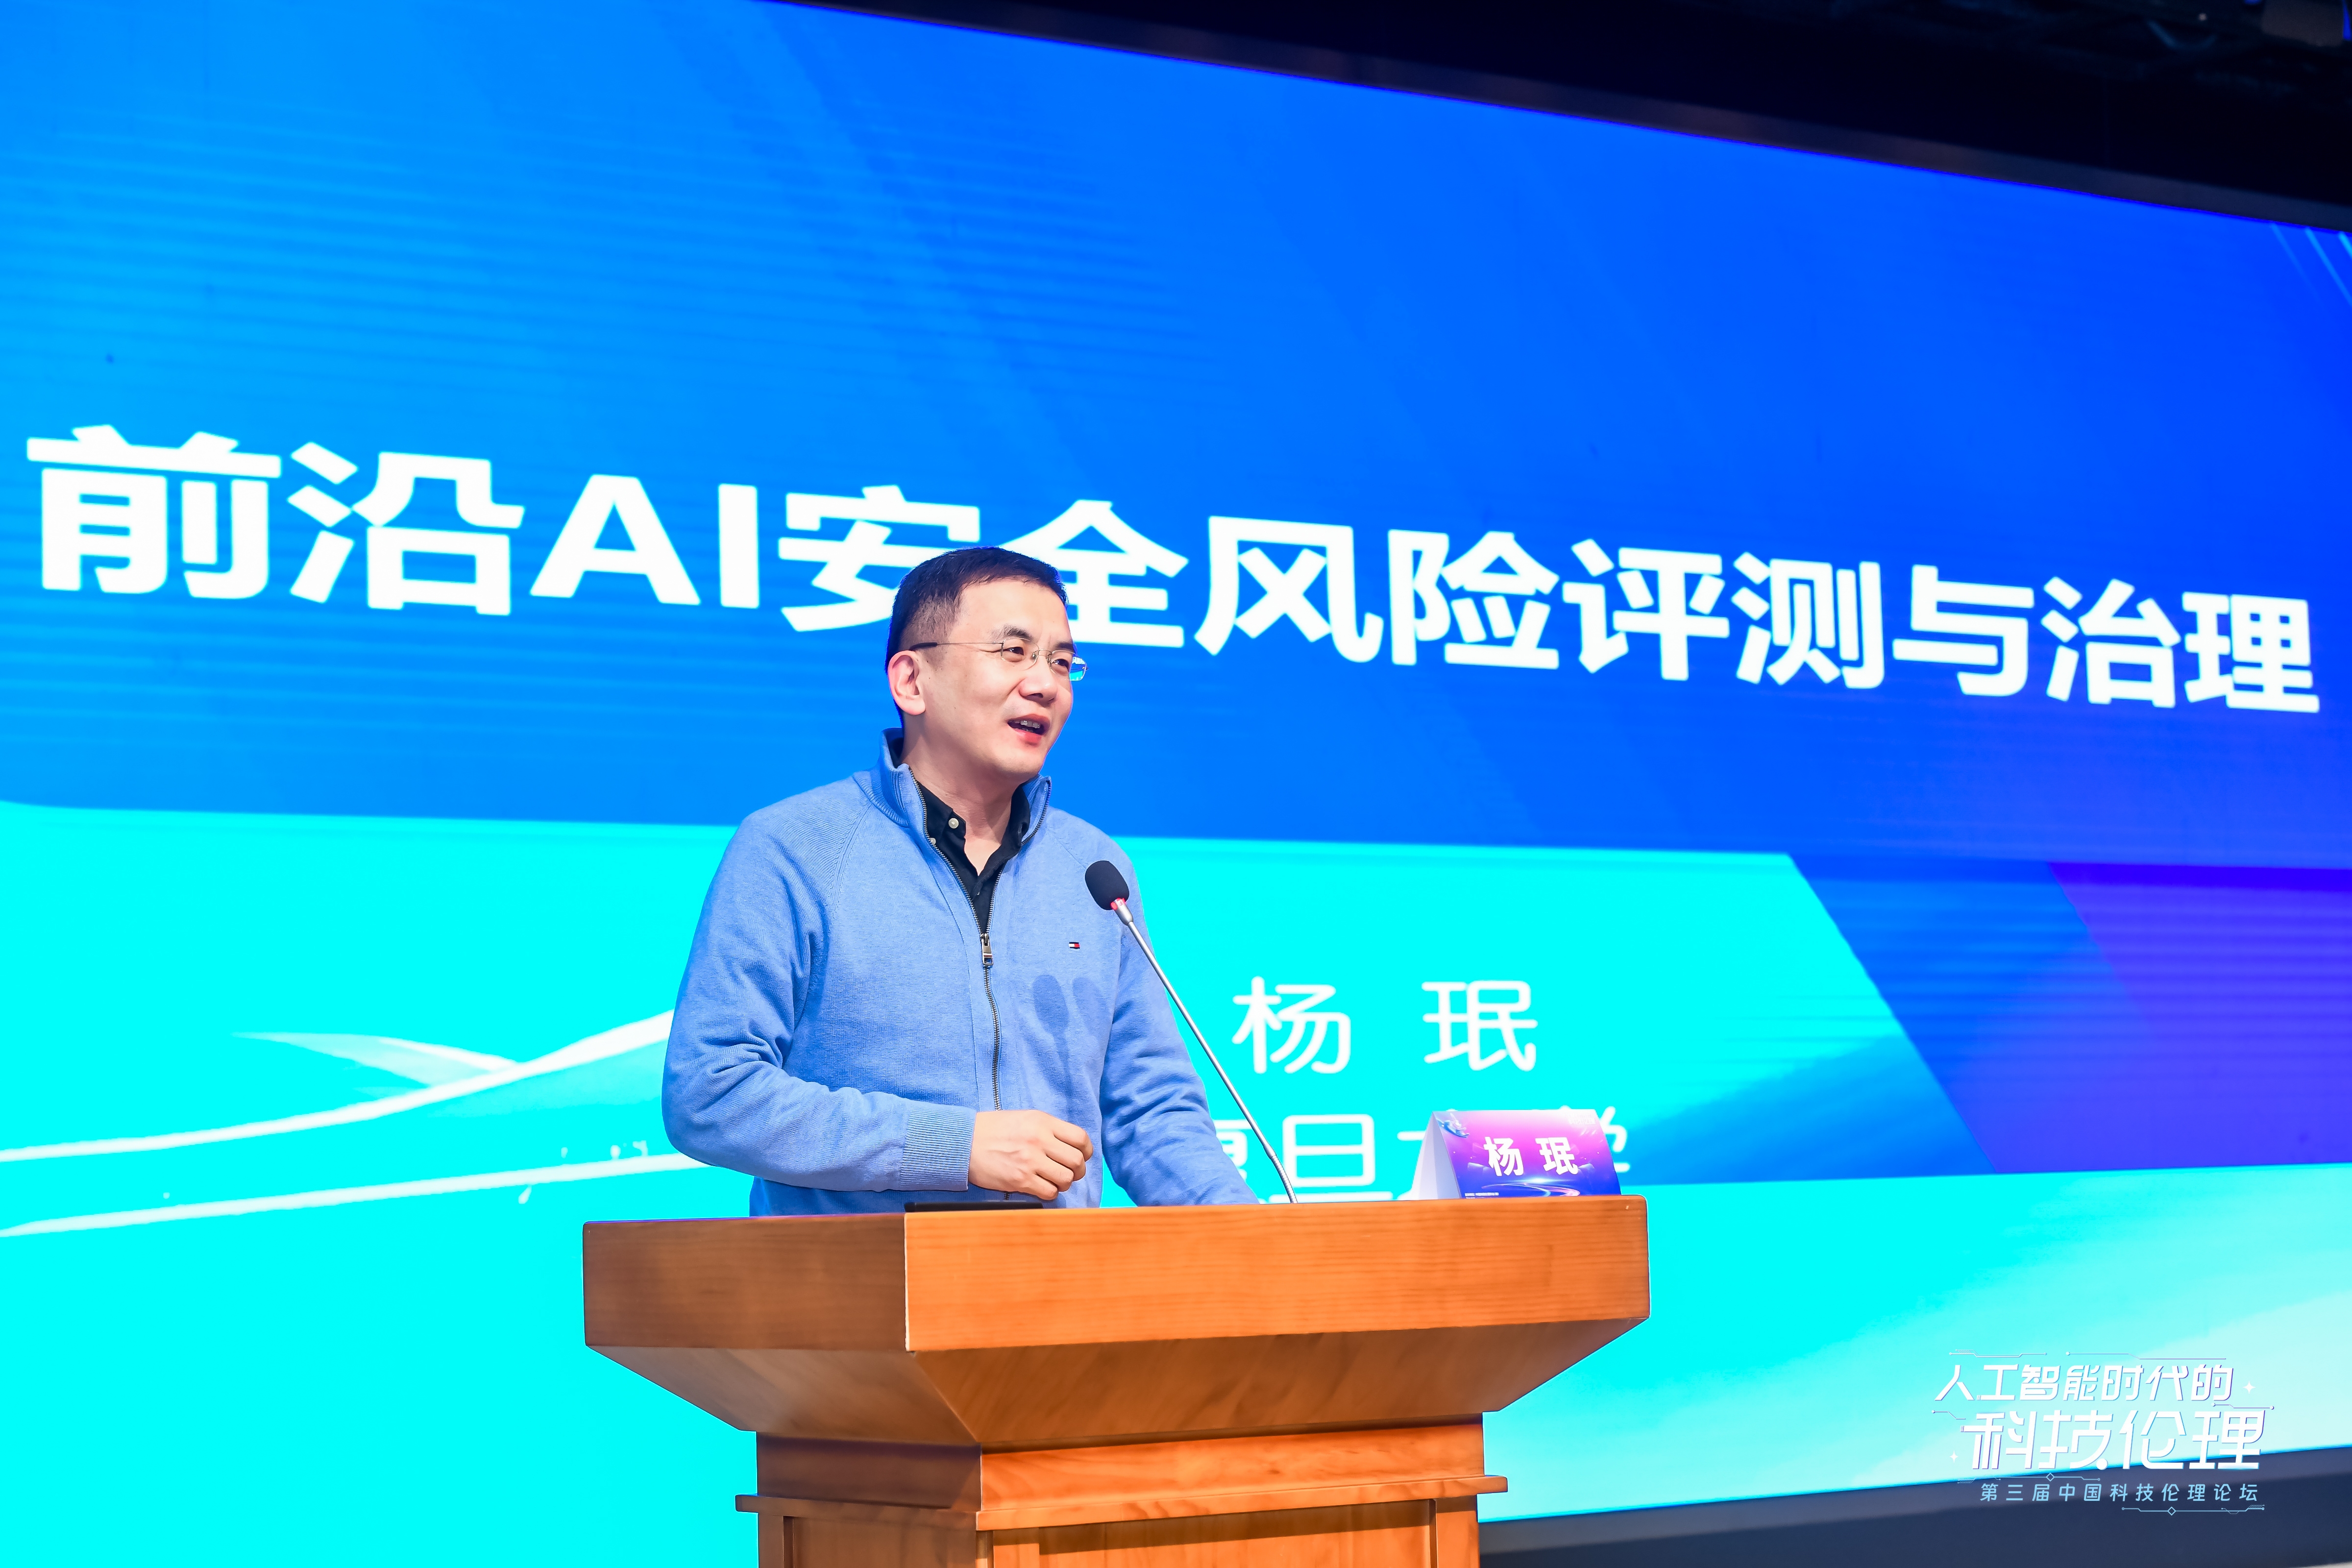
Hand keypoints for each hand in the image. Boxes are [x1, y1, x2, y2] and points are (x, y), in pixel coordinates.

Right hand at [968, 1109, 1092, 1198]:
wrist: (964, 1142)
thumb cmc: (993, 1129)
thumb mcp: (1024, 1118)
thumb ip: (1048, 1129)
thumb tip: (1070, 1145)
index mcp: (1042, 1121)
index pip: (1081, 1137)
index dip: (1087, 1151)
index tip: (1083, 1156)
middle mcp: (1039, 1140)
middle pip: (1077, 1161)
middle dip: (1078, 1171)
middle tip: (1070, 1172)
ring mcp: (1030, 1161)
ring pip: (1066, 1179)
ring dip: (1064, 1183)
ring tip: (1054, 1180)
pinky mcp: (1020, 1180)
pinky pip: (1049, 1192)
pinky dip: (1050, 1193)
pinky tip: (1041, 1187)